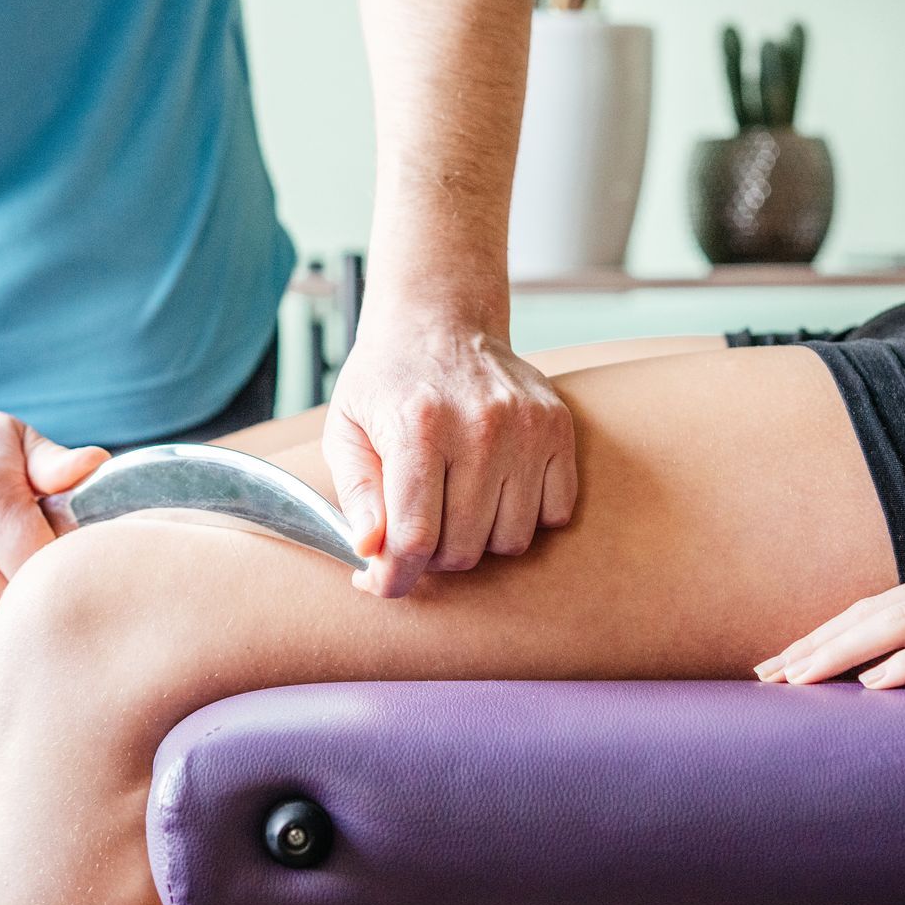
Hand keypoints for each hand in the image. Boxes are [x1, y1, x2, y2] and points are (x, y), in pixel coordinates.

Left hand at [324, 318, 576, 597]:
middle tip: (418, 529)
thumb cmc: (385, 382)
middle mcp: (480, 426)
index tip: (385, 583)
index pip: (415, 537)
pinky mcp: (558, 428)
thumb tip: (368, 552)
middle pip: (464, 548)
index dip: (395, 577)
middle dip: (433, 556)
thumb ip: (356, 495)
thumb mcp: (345, 430)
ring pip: (511, 540)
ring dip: (480, 540)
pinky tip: (495, 493)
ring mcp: (527, 427)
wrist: (440, 321)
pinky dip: (525, 518)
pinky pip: (555, 514)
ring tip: (456, 508)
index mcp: (418, 427)